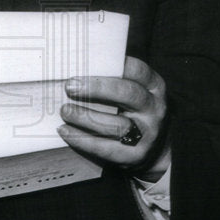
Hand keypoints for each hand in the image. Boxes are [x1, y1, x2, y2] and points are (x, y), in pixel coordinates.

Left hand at [58, 56, 169, 179]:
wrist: (153, 148)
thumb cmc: (131, 109)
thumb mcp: (132, 91)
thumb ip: (113, 80)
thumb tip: (77, 70)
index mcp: (153, 86)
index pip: (137, 70)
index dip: (113, 66)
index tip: (85, 64)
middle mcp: (154, 108)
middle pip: (128, 94)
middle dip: (97, 89)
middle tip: (70, 87)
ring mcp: (148, 133)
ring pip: (117, 124)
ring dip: (86, 117)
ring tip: (65, 111)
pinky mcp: (136, 155)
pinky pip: (107, 148)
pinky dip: (83, 139)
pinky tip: (65, 131)